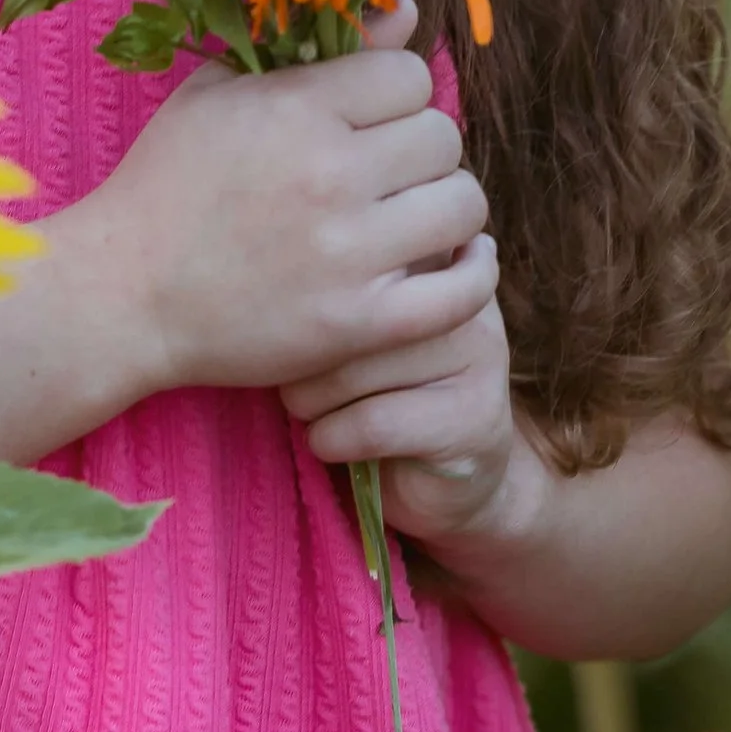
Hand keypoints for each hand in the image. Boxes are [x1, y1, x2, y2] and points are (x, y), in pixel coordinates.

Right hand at [76, 0, 488, 398]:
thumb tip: (405, 10)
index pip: (410, 75)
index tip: (368, 120)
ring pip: (464, 206)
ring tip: (413, 217)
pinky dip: (472, 274)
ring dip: (446, 208)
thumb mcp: (220, 92)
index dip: (395, 94)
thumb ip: (314, 48)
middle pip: (443, 137)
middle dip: (420, 150)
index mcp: (296, 109)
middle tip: (387, 173)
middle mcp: (330, 174)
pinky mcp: (359, 322)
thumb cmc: (166, 183)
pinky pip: (462, 292)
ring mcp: (349, 253)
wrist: (122, 292)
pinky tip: (454, 260)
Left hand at [278, 227, 546, 565]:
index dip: (300, 296)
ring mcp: (478, 353)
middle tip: (295, 382)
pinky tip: (334, 442)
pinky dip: (332, 439)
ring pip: (350, 370)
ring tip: (317, 411)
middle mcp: (462, 294)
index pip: (348, 251)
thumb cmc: (375, 388)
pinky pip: (371, 424)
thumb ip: (324, 280)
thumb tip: (253, 254)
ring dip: (309, 404)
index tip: (277, 323)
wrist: (448, 480)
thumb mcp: (352, 323)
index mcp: (430, 256)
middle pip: (341, 312)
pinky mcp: (472, 417)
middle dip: (298, 359)